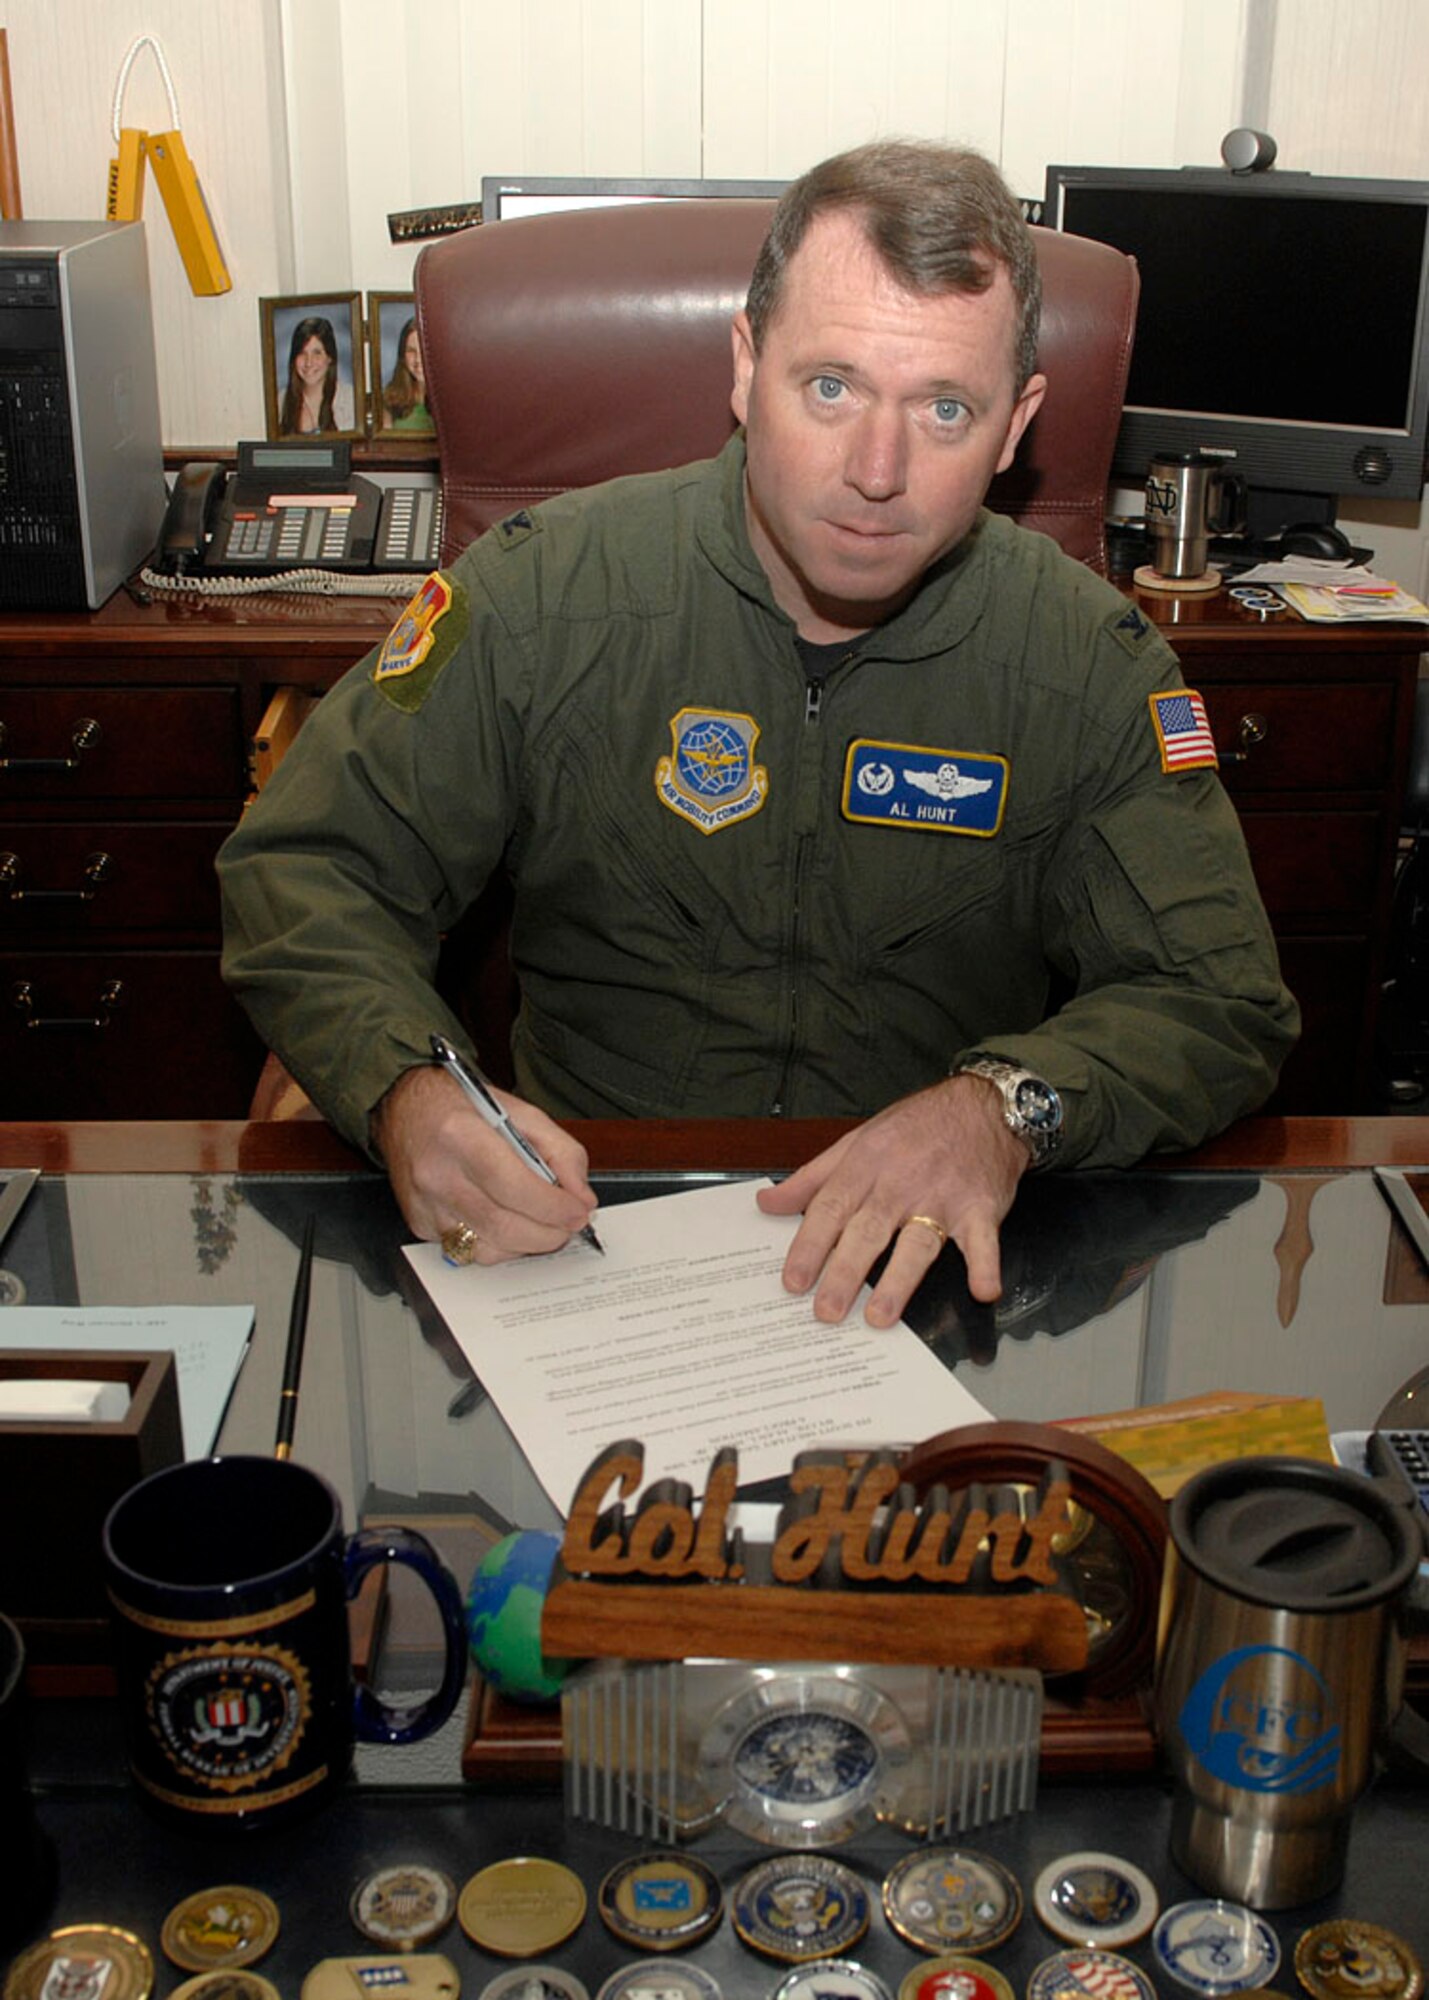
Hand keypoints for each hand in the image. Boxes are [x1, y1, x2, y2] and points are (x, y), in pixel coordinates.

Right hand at [372, 1064, 597, 1259]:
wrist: (407, 1109)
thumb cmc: (463, 1108)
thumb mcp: (522, 1113)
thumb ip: (562, 1152)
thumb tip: (581, 1197)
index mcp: (461, 1135)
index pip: (513, 1186)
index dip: (552, 1207)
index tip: (578, 1211)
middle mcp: (436, 1174)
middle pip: (501, 1226)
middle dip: (548, 1234)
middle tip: (569, 1224)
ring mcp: (424, 1204)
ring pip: (486, 1249)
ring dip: (526, 1245)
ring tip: (543, 1225)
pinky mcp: (420, 1225)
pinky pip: (467, 1252)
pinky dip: (498, 1245)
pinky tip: (508, 1224)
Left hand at [757, 1076, 1029, 1324]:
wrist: (983, 1107)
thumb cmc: (916, 1126)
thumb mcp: (857, 1141)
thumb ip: (813, 1178)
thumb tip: (769, 1204)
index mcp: (866, 1165)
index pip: (831, 1208)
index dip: (809, 1246)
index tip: (793, 1280)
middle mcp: (901, 1183)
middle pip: (868, 1231)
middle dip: (845, 1273)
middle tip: (827, 1311)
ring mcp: (942, 1198)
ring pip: (917, 1243)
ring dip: (899, 1281)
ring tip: (880, 1317)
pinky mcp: (981, 1208)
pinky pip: (984, 1240)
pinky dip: (986, 1266)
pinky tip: (983, 1291)